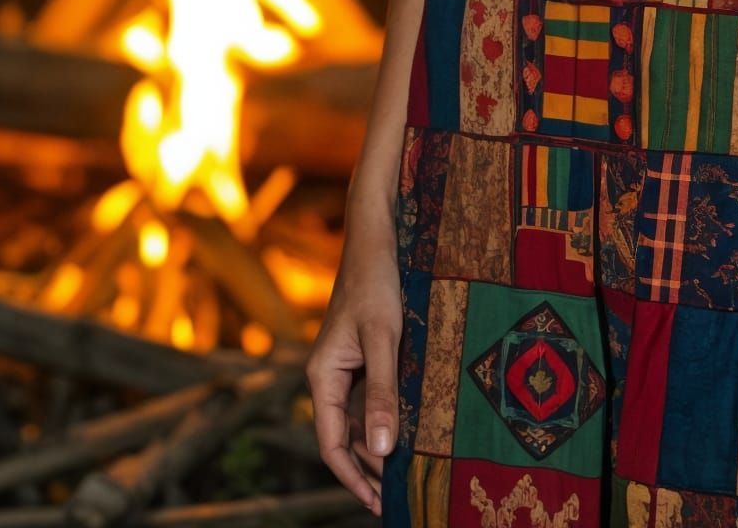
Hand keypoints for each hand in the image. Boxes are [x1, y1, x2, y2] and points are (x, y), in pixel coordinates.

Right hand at [306, 208, 402, 516]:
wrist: (376, 236)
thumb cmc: (377, 282)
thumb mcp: (384, 339)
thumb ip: (382, 393)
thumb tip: (383, 451)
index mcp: (323, 377)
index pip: (333, 446)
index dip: (355, 479)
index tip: (380, 505)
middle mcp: (329, 376)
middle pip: (347, 437)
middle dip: (371, 467)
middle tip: (404, 495)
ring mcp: (346, 365)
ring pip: (362, 417)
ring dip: (382, 441)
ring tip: (413, 468)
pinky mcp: (363, 353)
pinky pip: (372, 395)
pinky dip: (389, 414)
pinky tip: (414, 424)